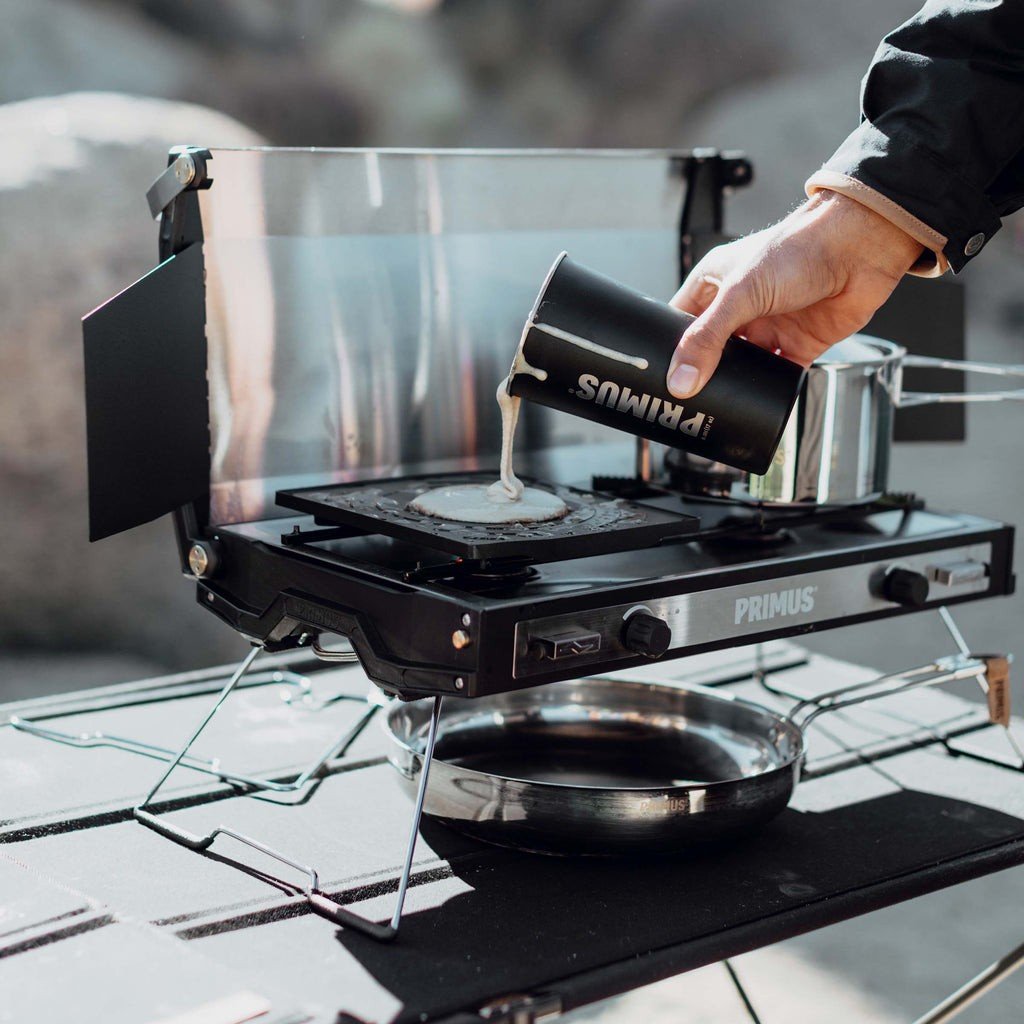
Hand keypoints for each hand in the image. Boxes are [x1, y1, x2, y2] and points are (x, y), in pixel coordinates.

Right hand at [666, 190, 924, 397]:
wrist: (860, 247)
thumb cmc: (801, 247)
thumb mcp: (740, 293)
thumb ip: (708, 339)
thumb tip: (682, 381)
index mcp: (716, 285)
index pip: (678, 323)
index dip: (667, 348)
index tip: (657, 375)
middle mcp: (740, 307)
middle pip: (710, 351)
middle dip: (700, 375)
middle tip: (684, 402)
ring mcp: (769, 326)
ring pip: (743, 369)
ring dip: (735, 387)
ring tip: (717, 409)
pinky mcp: (799, 343)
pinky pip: (779, 377)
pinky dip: (771, 392)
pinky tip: (761, 404)